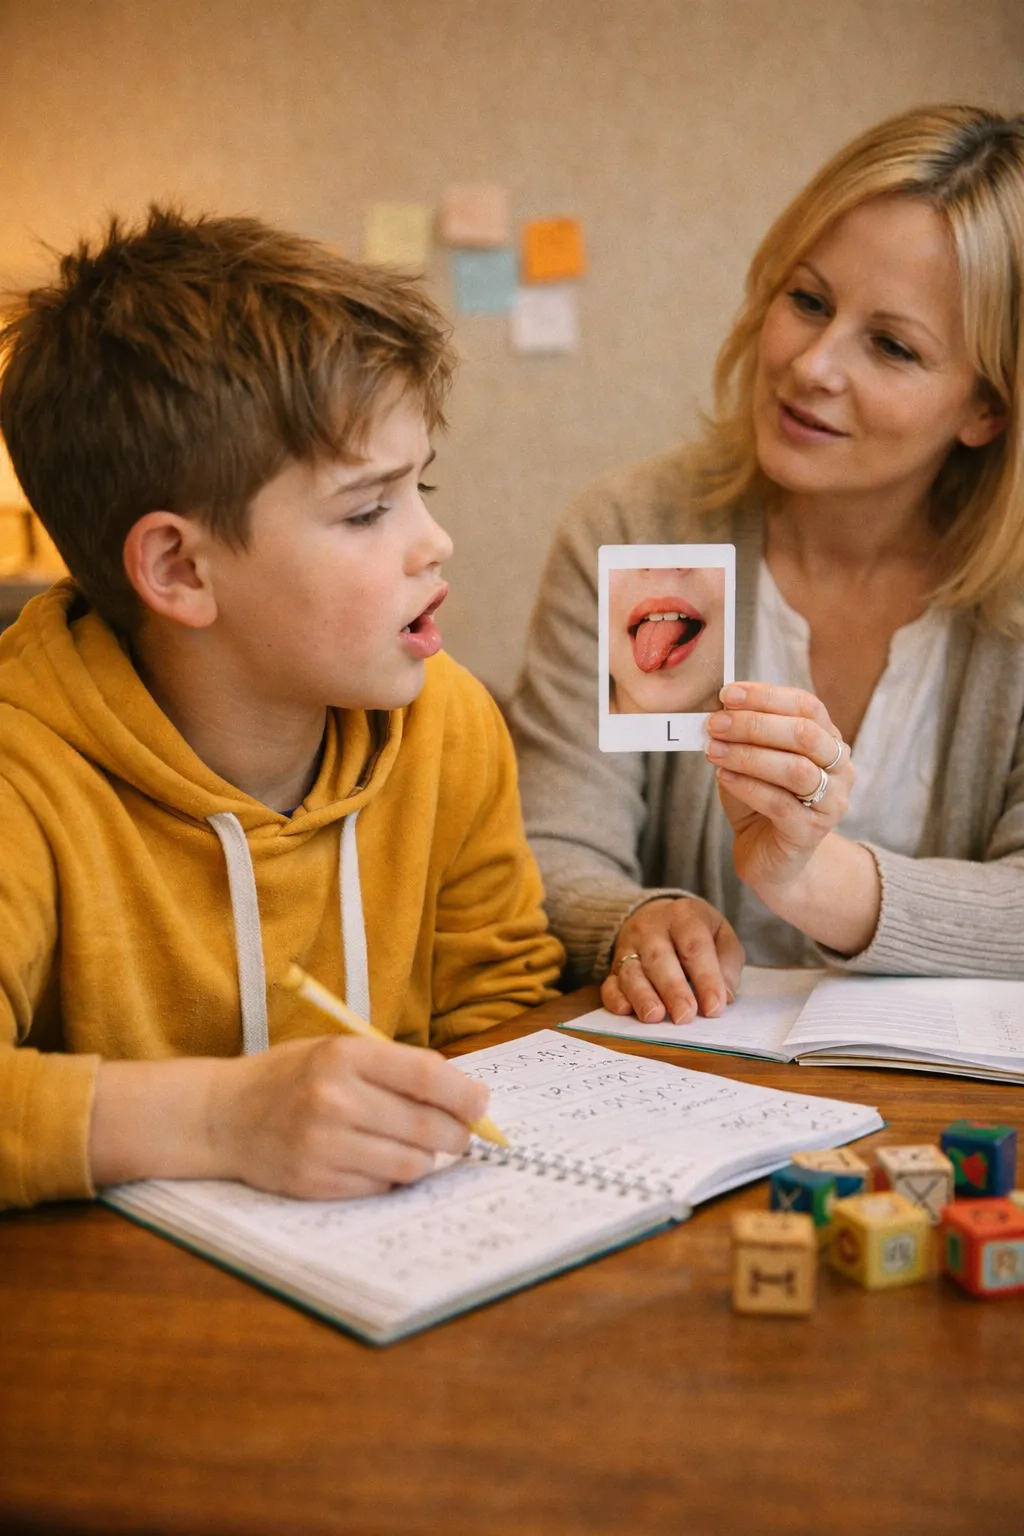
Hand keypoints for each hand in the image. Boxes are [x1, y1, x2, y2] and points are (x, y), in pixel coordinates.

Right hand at [216, 1034, 489, 1199]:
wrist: (222, 1115)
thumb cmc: (292, 1077)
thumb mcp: (339, 1051)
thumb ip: (396, 1069)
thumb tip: (465, 1097)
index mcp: (344, 1056)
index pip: (426, 1077)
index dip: (464, 1094)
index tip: (481, 1104)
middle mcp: (333, 1098)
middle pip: (425, 1126)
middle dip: (456, 1134)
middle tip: (460, 1135)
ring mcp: (321, 1144)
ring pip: (410, 1164)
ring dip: (425, 1159)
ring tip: (416, 1147)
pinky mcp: (313, 1182)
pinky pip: (380, 1187)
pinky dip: (390, 1177)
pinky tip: (376, 1161)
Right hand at [601, 895, 744, 1024]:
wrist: (657, 916)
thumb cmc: (695, 933)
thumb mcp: (721, 935)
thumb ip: (727, 964)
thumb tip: (725, 997)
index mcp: (683, 915)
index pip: (694, 947)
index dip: (705, 978)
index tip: (714, 1008)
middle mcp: (651, 928)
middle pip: (659, 959)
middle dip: (673, 990)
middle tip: (685, 1016)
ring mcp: (628, 946)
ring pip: (631, 972)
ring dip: (642, 996)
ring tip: (655, 1016)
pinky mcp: (613, 966)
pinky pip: (609, 983)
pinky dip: (614, 998)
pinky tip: (625, 1010)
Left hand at [706, 682, 854, 903]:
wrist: (769, 857)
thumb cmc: (761, 800)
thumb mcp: (752, 758)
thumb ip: (743, 733)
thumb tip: (718, 707)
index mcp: (828, 739)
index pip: (806, 705)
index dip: (766, 696)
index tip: (727, 694)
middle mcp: (839, 768)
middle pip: (804, 734)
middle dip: (754, 725)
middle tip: (715, 724)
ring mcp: (831, 802)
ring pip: (796, 769)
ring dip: (749, 755)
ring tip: (713, 751)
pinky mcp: (812, 832)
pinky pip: (781, 804)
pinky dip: (748, 786)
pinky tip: (724, 777)